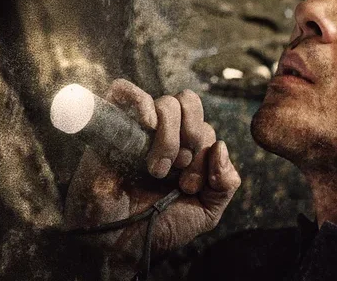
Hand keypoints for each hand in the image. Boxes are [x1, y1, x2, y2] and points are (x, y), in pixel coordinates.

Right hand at [64, 79, 240, 266]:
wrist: (120, 246)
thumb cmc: (159, 227)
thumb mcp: (206, 211)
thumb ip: (226, 182)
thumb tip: (221, 146)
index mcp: (185, 148)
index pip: (206, 127)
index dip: (205, 153)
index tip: (190, 186)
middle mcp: (162, 134)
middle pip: (189, 102)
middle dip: (193, 135)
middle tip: (179, 168)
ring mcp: (137, 130)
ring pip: (165, 102)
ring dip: (169, 137)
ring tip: (157, 169)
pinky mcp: (110, 129)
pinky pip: (122, 91)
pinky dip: (139, 100)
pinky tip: (146, 124)